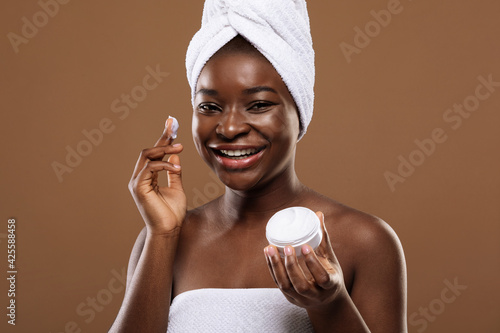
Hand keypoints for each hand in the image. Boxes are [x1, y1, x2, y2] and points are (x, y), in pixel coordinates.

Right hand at [128, 118, 185, 235]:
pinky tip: (176, 168)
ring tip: (180, 147)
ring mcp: (137, 182)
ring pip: (147, 156)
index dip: (163, 138)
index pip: (155, 153)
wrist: (169, 230)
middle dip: (162, 137)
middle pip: (148, 151)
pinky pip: (149, 168)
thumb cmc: (172, 213)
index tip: (171, 123)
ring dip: (164, 149)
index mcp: (147, 177)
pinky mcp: (138, 188)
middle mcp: (139, 177)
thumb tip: (175, 155)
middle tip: (174, 126)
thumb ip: (174, 172)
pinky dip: (164, 165)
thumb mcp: (177, 187)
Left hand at [264, 211, 345, 311]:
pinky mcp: (290, 298)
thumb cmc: (329, 274)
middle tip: (287, 247)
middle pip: (301, 285)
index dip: (313, 263)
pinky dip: (272, 268)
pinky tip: (268, 254)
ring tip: (270, 248)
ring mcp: (301, 299)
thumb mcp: (330, 259)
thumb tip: (318, 214)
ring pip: (286, 286)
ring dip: (277, 267)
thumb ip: (323, 238)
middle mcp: (315, 296)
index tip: (305, 246)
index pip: (322, 278)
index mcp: (330, 286)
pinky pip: (279, 283)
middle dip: (292, 266)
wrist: (327, 301)